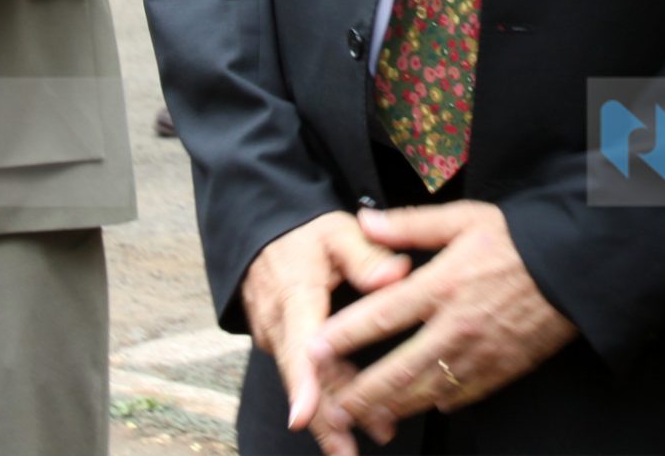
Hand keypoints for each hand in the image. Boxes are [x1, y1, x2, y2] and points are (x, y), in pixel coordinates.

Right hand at [239, 212, 410, 455]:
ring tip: (379, 432)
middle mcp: (280, 325)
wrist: (267, 238)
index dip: (302, 383)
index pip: (298, 344)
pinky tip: (359, 420)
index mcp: (295, 297)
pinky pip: (307, 375)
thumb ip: (367, 255)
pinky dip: (330, 397)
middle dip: (324, 418)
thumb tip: (397, 275)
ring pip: (306, 382)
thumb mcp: (338, 232)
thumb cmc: (308, 235)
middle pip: (301, 379)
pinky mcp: (285, 346)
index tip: (303, 416)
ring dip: (334, 414)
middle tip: (350, 451)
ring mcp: (279, 339)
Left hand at [311, 202, 576, 445]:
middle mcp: (456, 325)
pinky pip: (460, 396)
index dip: (344, 336)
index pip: (381, 316)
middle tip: (331, 404)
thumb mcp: (465, 219)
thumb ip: (411, 224)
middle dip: (359, 393)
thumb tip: (365, 221)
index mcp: (442, 284)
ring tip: (362, 416)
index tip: (315, 349)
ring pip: (424, 393)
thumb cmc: (519, 238)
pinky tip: (418, 405)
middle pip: (396, 370)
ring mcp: (479, 353)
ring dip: (389, 407)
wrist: (576, 266)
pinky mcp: (500, 370)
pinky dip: (434, 404)